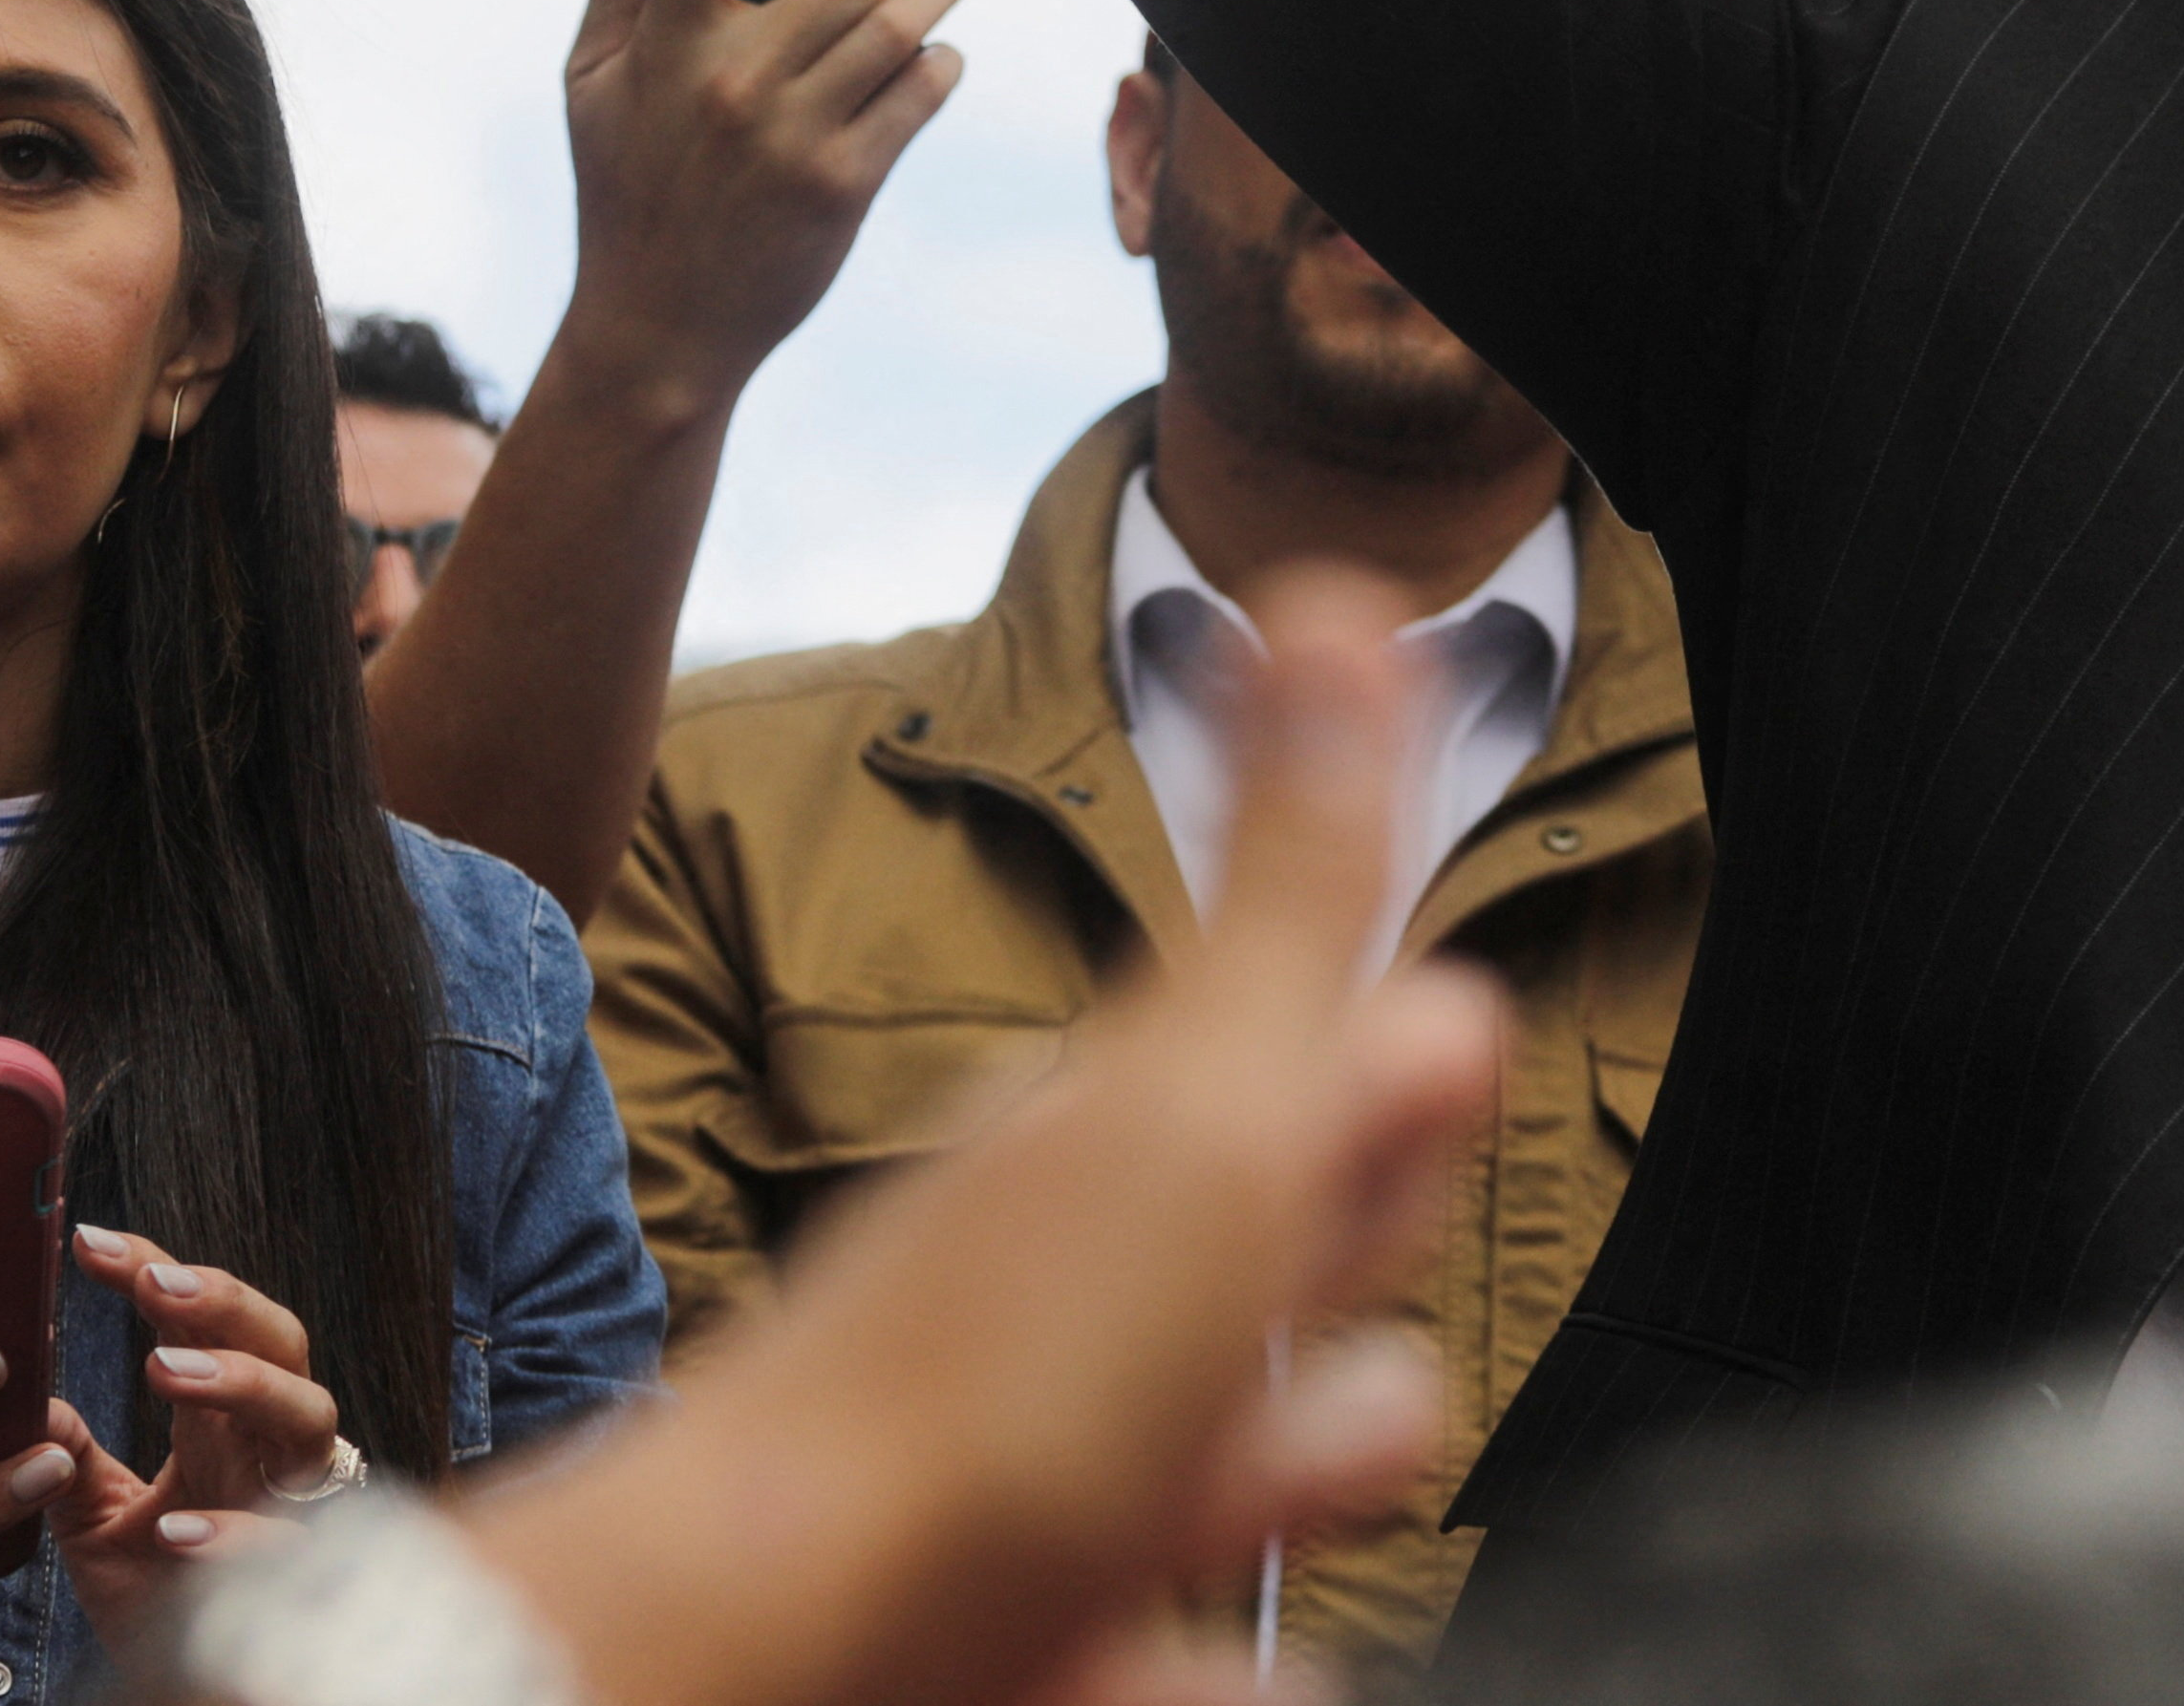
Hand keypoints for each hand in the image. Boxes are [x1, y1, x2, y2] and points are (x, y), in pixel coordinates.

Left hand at [42, 1232, 337, 1646]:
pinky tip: (180, 1530)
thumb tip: (21, 1398)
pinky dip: (239, 1533)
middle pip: (282, 1342)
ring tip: (165, 1368)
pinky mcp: (295, 1580)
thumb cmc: (158, 1594)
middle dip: (224, 1303)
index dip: (157, 1269)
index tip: (87, 1242)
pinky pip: (288, 1542)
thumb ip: (64, 1460)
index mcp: (219, 1422)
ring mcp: (287, 1507)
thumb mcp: (92, 1520)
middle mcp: (263, 1451)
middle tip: (153, 1282)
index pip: (204, 1320)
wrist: (192, 1687)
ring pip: (310, 1417)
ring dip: (243, 1383)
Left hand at [460, 580, 1497, 1705]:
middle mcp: (1097, 1290)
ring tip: (1250, 1472)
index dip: (1386, 1095)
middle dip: (1358, 1261)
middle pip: (1300, 1266)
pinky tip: (1228, 1674)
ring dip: (1299, 1467)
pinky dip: (1209, 1675)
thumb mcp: (1202, 1093)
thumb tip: (1318, 585)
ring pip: (1264, 1459)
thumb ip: (1298, 875)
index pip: (1320, 1084)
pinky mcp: (1050, 1640)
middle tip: (1283, 1286)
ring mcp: (1069, 1473)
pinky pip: (1191, 1667)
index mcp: (1134, 1139)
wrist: (774, 1648)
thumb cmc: (1002, 1374)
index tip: (1408, 1071)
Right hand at [556, 0, 972, 422]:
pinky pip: (919, 94)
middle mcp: (734, 80)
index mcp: (665, 45)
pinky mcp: (843, 185)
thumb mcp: (591, 85)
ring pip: (904, 23)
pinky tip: (933, 58)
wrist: (660, 328)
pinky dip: (941, 63)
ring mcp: (795, 133)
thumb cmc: (625, 192)